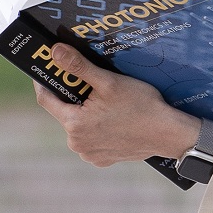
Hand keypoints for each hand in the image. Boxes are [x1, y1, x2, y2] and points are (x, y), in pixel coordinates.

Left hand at [32, 43, 200, 170]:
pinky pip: (92, 138)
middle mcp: (77, 144)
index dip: (44, 81)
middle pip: (66, 112)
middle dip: (73, 96)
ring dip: (86, 112)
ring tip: (105, 100)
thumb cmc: (141, 107)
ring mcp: (90, 154)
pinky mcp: (103, 159)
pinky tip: (114, 117)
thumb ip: (79, 67)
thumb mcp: (108, 82)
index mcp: (74, 125)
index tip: (45, 67)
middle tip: (87, 81)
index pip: (46, 99)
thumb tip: (55, 52)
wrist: (169, 134)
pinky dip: (98, 127)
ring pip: (79, 126)